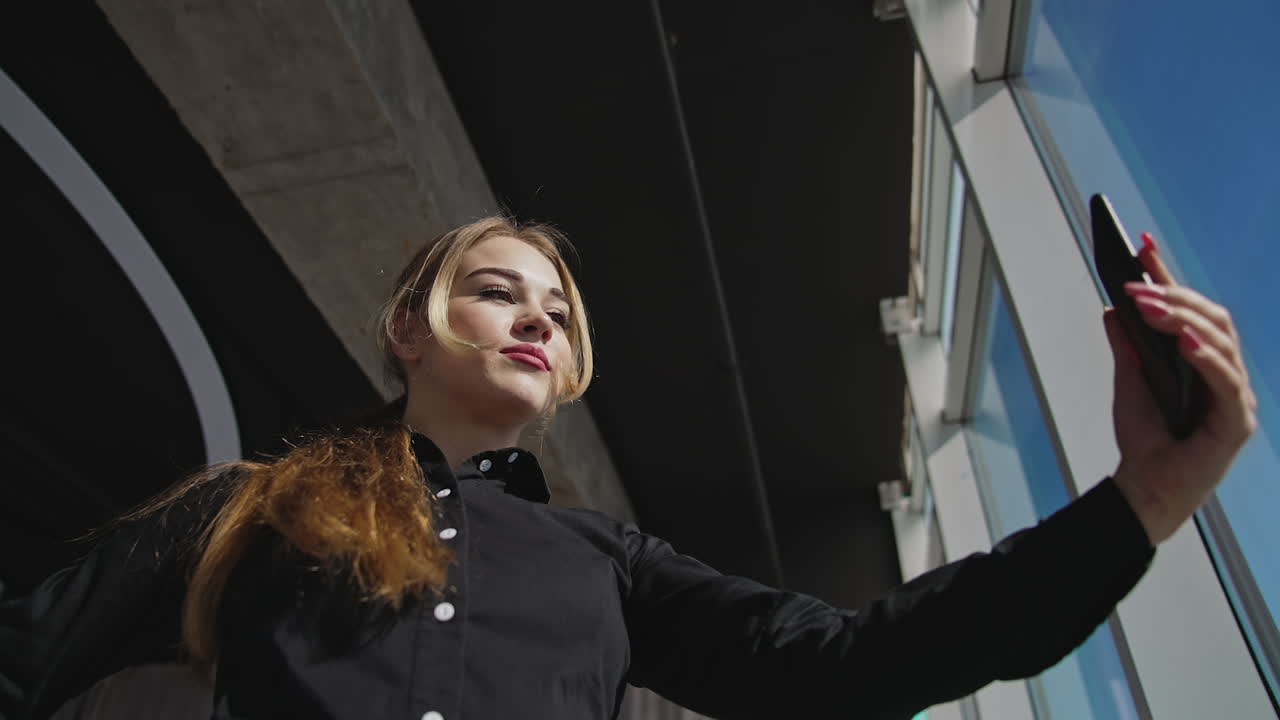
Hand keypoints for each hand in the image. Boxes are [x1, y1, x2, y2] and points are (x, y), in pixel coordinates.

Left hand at [1103, 234, 1257, 545]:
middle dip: (1172, 294)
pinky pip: (1226, 381)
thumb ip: (1127, 345)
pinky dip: (1205, 358)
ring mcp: (1235, 395)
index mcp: (1200, 358)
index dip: (1167, 273)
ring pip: (1220, 341)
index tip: (1141, 242)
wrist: (1146, 489)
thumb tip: (1114, 306)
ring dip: (1182, 319)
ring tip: (1149, 305)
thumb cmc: (1145, 440)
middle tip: (1134, 284)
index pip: (1187, 308)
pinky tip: (1182, 341)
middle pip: (1210, 318)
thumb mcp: (1129, 382)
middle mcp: (1224, 372)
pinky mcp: (1237, 422)